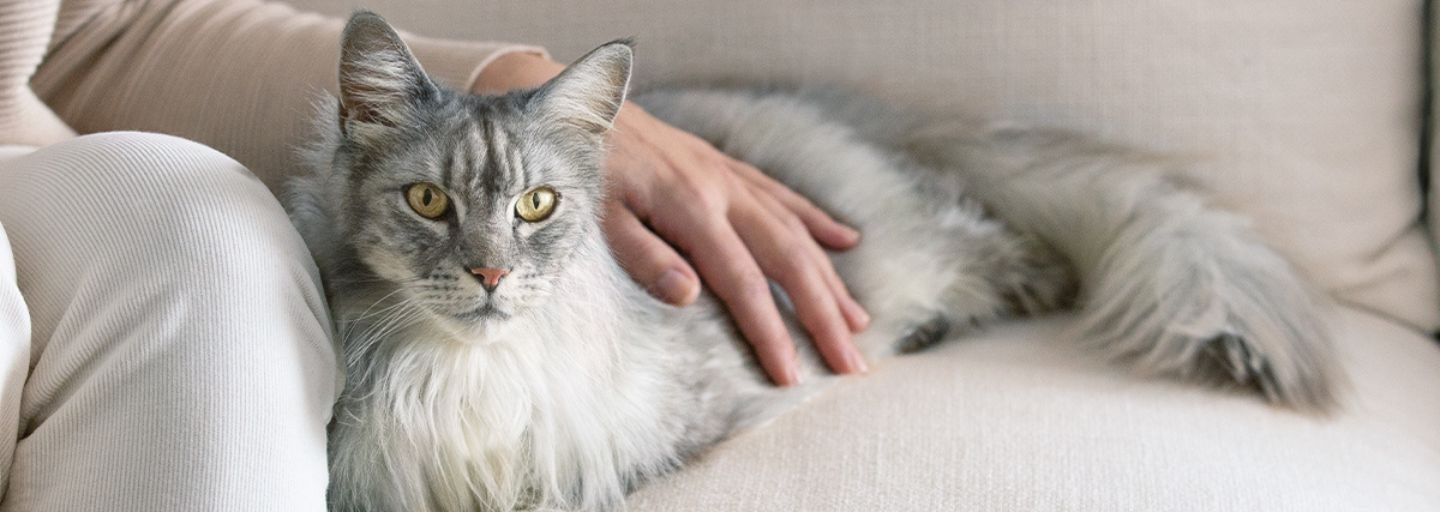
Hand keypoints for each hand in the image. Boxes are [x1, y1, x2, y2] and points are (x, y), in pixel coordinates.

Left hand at [476, 52, 869, 384]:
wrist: (576, 106)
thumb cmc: (580, 169)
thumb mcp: (597, 217)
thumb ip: (644, 255)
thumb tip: (689, 296)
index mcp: (690, 208)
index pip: (743, 282)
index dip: (771, 331)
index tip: (793, 375)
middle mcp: (722, 190)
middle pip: (788, 260)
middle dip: (823, 314)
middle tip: (852, 361)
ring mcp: (728, 176)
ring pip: (795, 231)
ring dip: (830, 278)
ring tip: (860, 320)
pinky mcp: (725, 167)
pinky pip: (783, 196)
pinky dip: (817, 221)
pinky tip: (847, 241)